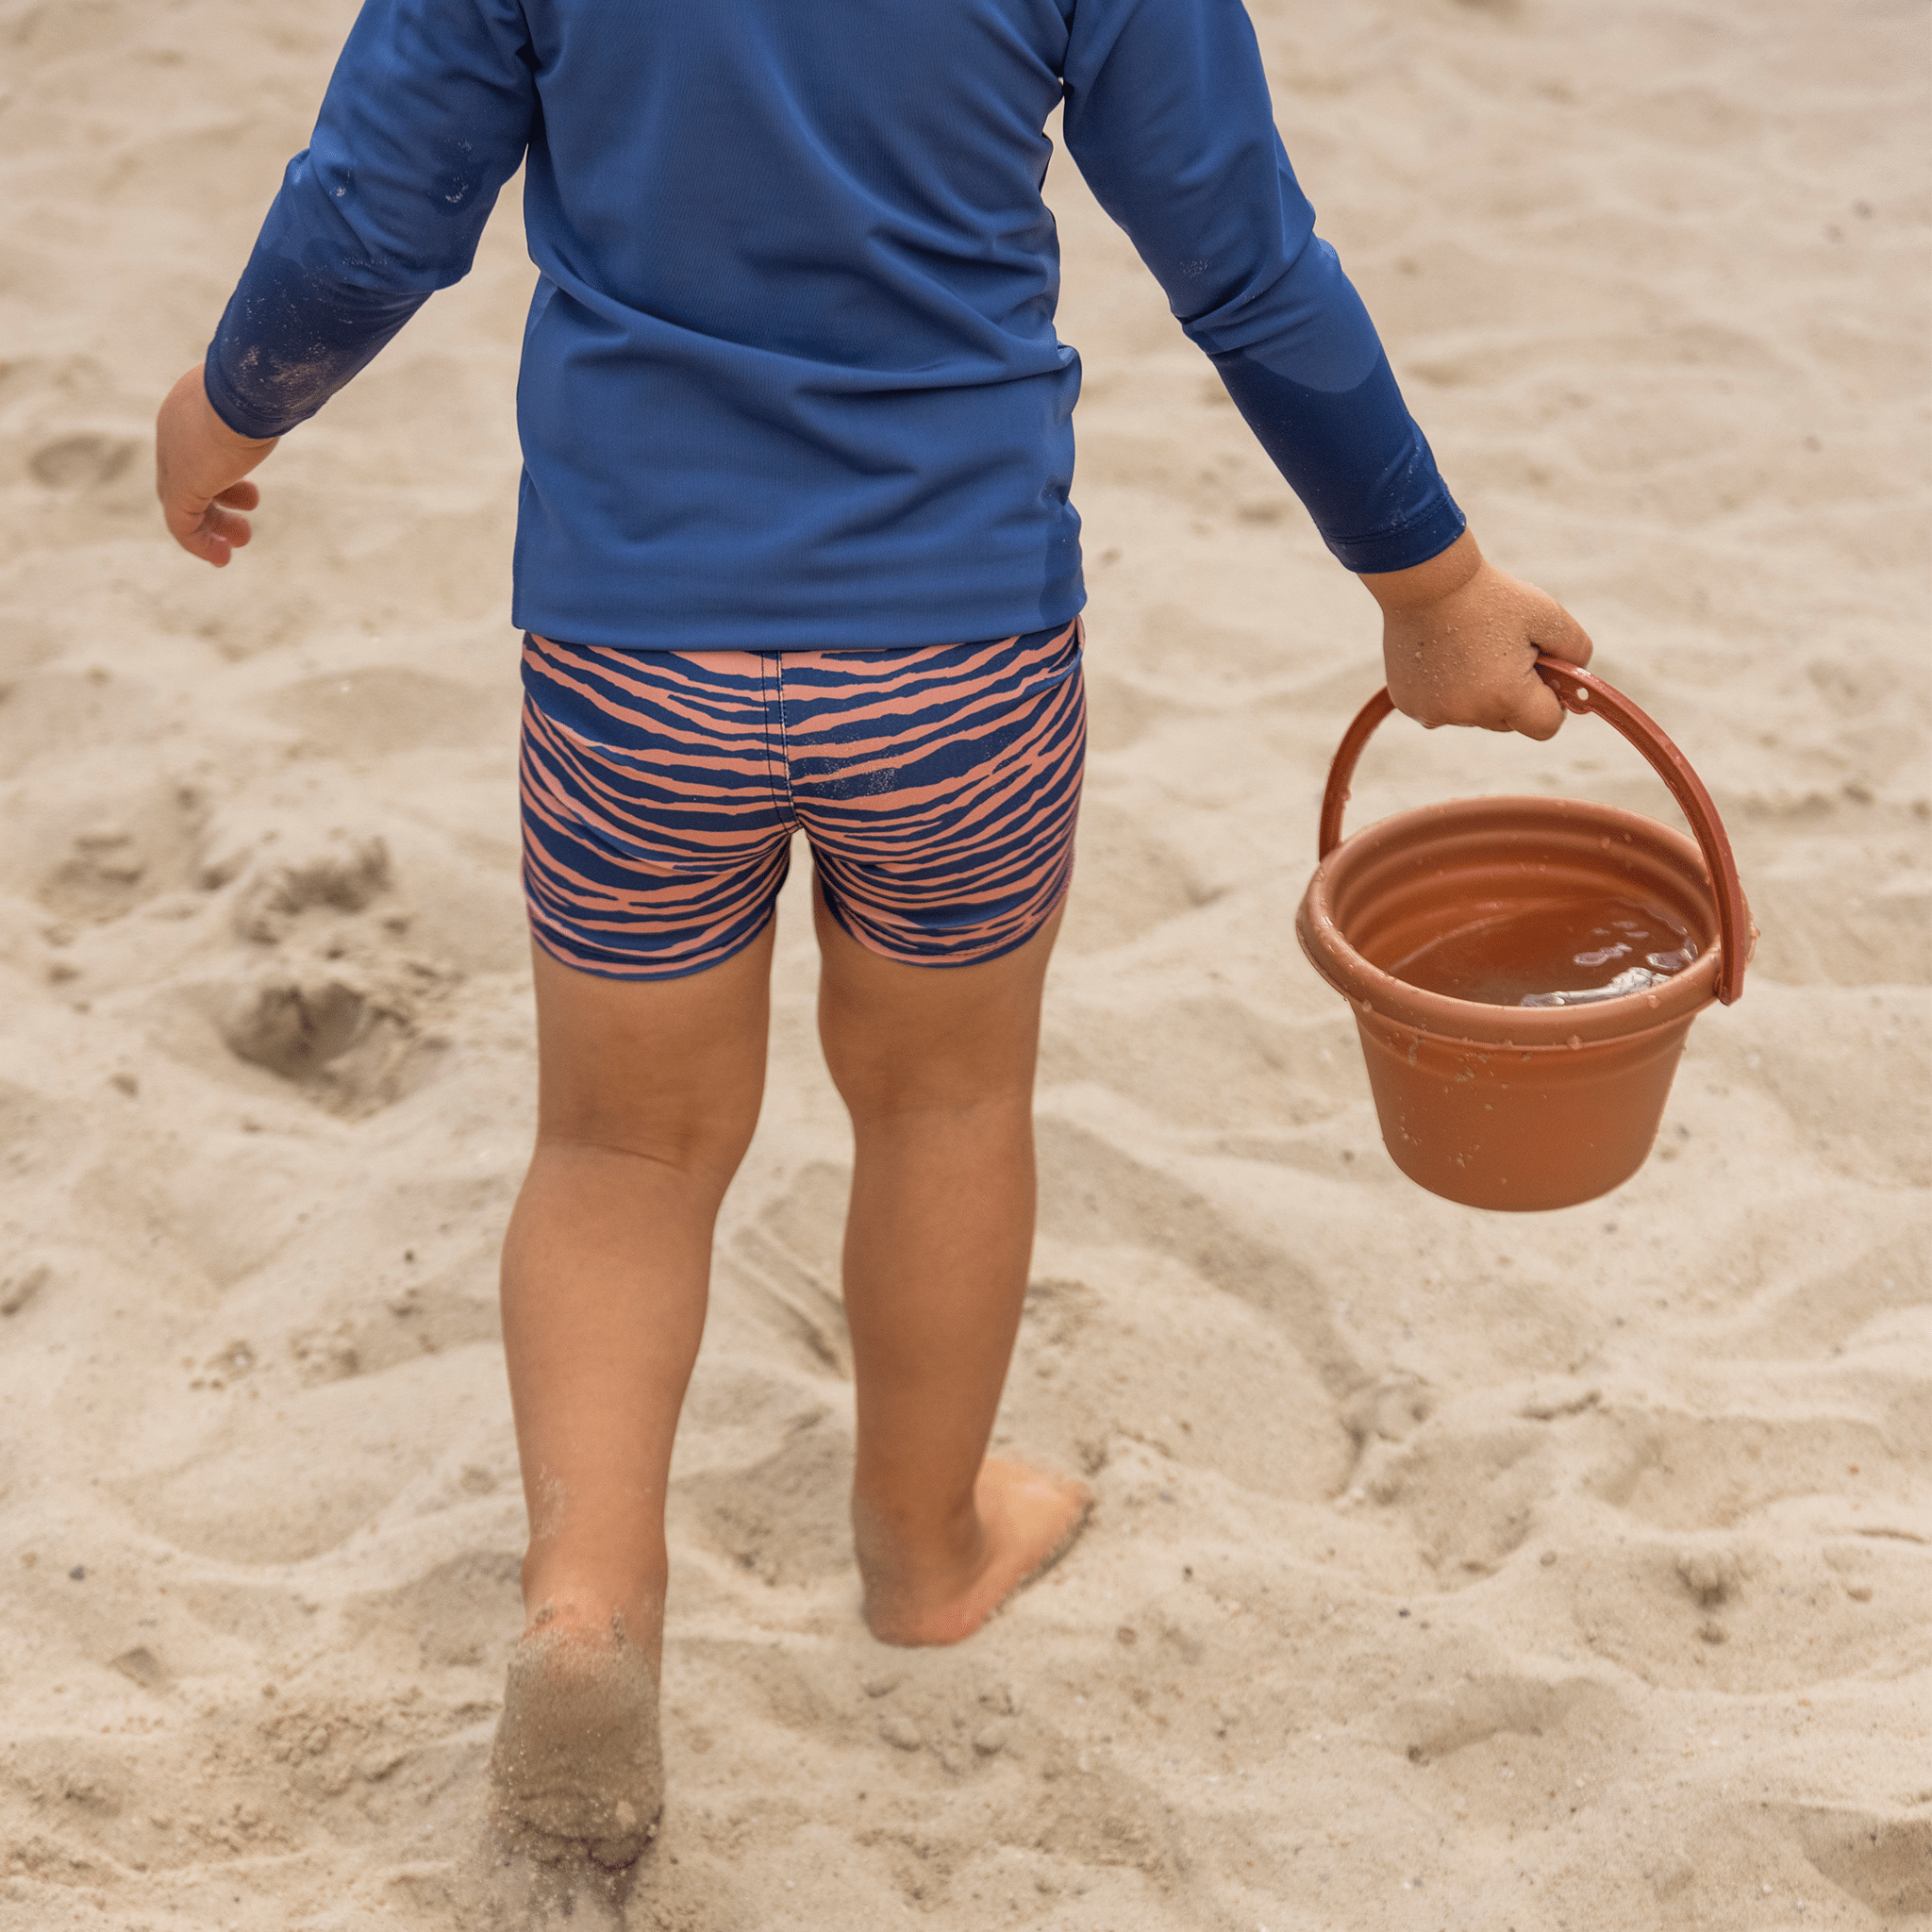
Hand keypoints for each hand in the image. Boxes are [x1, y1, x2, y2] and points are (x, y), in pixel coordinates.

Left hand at [155, 364, 278, 566]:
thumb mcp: (266, 393)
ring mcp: (174, 459)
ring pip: (182, 504)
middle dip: (216, 505)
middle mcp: (172, 433)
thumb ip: (270, 401)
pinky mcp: (182, 485)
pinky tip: (220, 558)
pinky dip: (199, 544)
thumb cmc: (264, 384)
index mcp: (188, 408)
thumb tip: (299, 393)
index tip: (250, 497)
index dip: (221, 477)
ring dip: (212, 528)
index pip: (194, 450)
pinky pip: (181, 524)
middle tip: (244, 526)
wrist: (247, 388)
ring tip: (238, 543)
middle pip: (186, 478)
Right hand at [1359, 530, 1592, 739]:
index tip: (1543, 676)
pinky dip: (1446, 689)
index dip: (1551, 703)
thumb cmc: (1488, 595)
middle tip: (1501, 652)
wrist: (1423, 579)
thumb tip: (1578, 681)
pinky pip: (1441, 707)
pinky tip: (1441, 654)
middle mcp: (1468, 713)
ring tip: (1467, 648)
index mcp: (1506, 695)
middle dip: (1512, 696)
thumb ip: (1577, 650)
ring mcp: (1433, 712)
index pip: (1546, 727)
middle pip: (1508, 723)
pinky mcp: (1408, 704)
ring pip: (1473, 715)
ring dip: (1478, 693)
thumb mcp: (1547, 614)